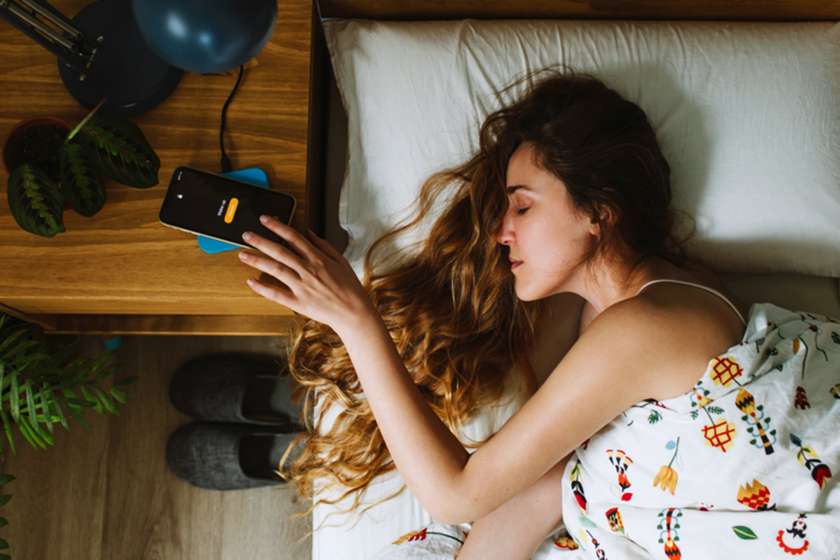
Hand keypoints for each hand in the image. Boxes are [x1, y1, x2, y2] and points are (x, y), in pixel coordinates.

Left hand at [238, 215, 375, 333]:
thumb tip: (309, 232)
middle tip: (246, 234)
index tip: (265, 220)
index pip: (293, 237)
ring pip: (275, 269)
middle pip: (280, 251)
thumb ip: (323, 245)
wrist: (354, 312)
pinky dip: (263, 288)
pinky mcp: (298, 303)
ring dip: (257, 261)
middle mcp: (308, 270)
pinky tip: (251, 281)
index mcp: (318, 258)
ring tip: (243, 254)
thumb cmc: (350, 288)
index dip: (277, 226)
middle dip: (261, 241)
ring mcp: (302, 287)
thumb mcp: (341, 260)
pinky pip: (277, 294)